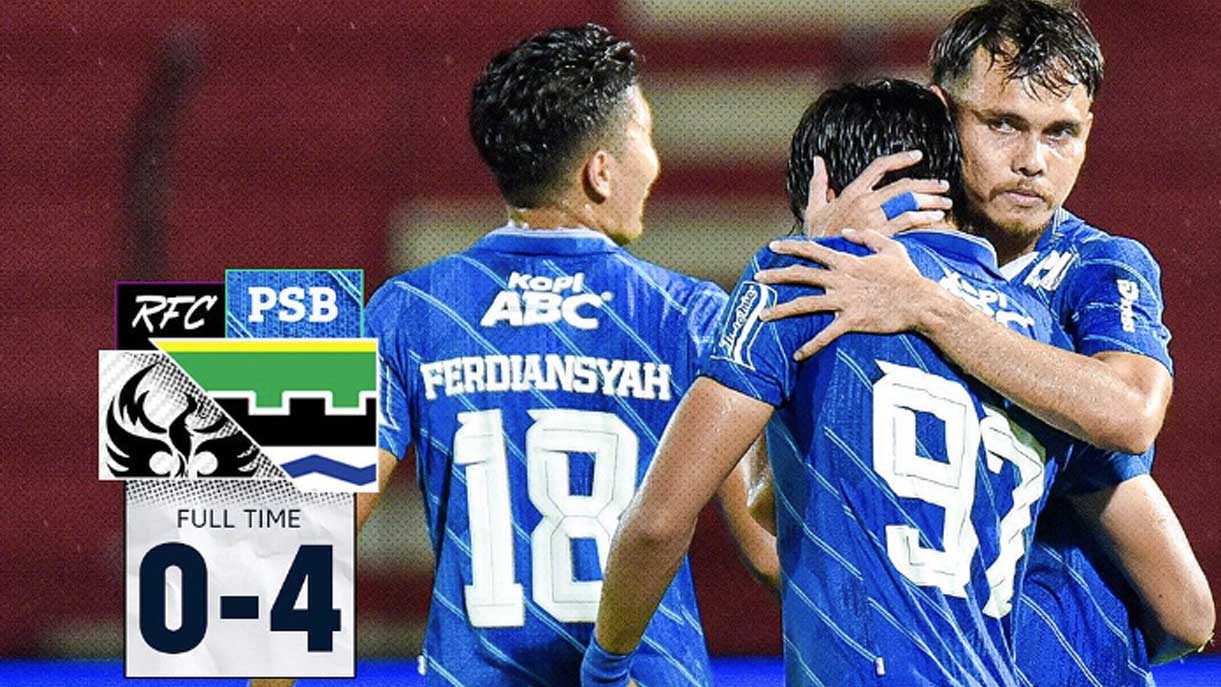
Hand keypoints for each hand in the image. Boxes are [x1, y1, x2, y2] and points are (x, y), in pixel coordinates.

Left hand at [755, 229, 936, 358]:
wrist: (921, 301)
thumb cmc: (907, 275)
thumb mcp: (889, 248)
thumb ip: (866, 237)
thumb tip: (847, 232)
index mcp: (847, 261)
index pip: (812, 250)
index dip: (791, 247)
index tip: (772, 246)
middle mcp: (840, 279)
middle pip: (800, 275)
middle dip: (776, 275)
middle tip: (757, 277)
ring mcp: (844, 300)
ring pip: (805, 304)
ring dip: (781, 311)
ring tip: (762, 316)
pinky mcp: (852, 321)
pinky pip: (826, 335)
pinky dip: (810, 346)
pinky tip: (797, 355)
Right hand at [803, 150, 951, 236]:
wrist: (817, 259)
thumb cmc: (816, 237)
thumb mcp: (813, 207)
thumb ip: (817, 182)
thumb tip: (817, 160)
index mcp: (852, 192)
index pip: (880, 166)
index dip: (901, 158)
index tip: (918, 155)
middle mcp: (865, 201)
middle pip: (903, 185)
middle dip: (927, 184)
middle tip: (943, 186)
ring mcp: (874, 218)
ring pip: (909, 201)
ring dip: (931, 201)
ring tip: (945, 203)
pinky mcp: (880, 234)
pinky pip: (907, 221)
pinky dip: (924, 217)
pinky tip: (935, 218)